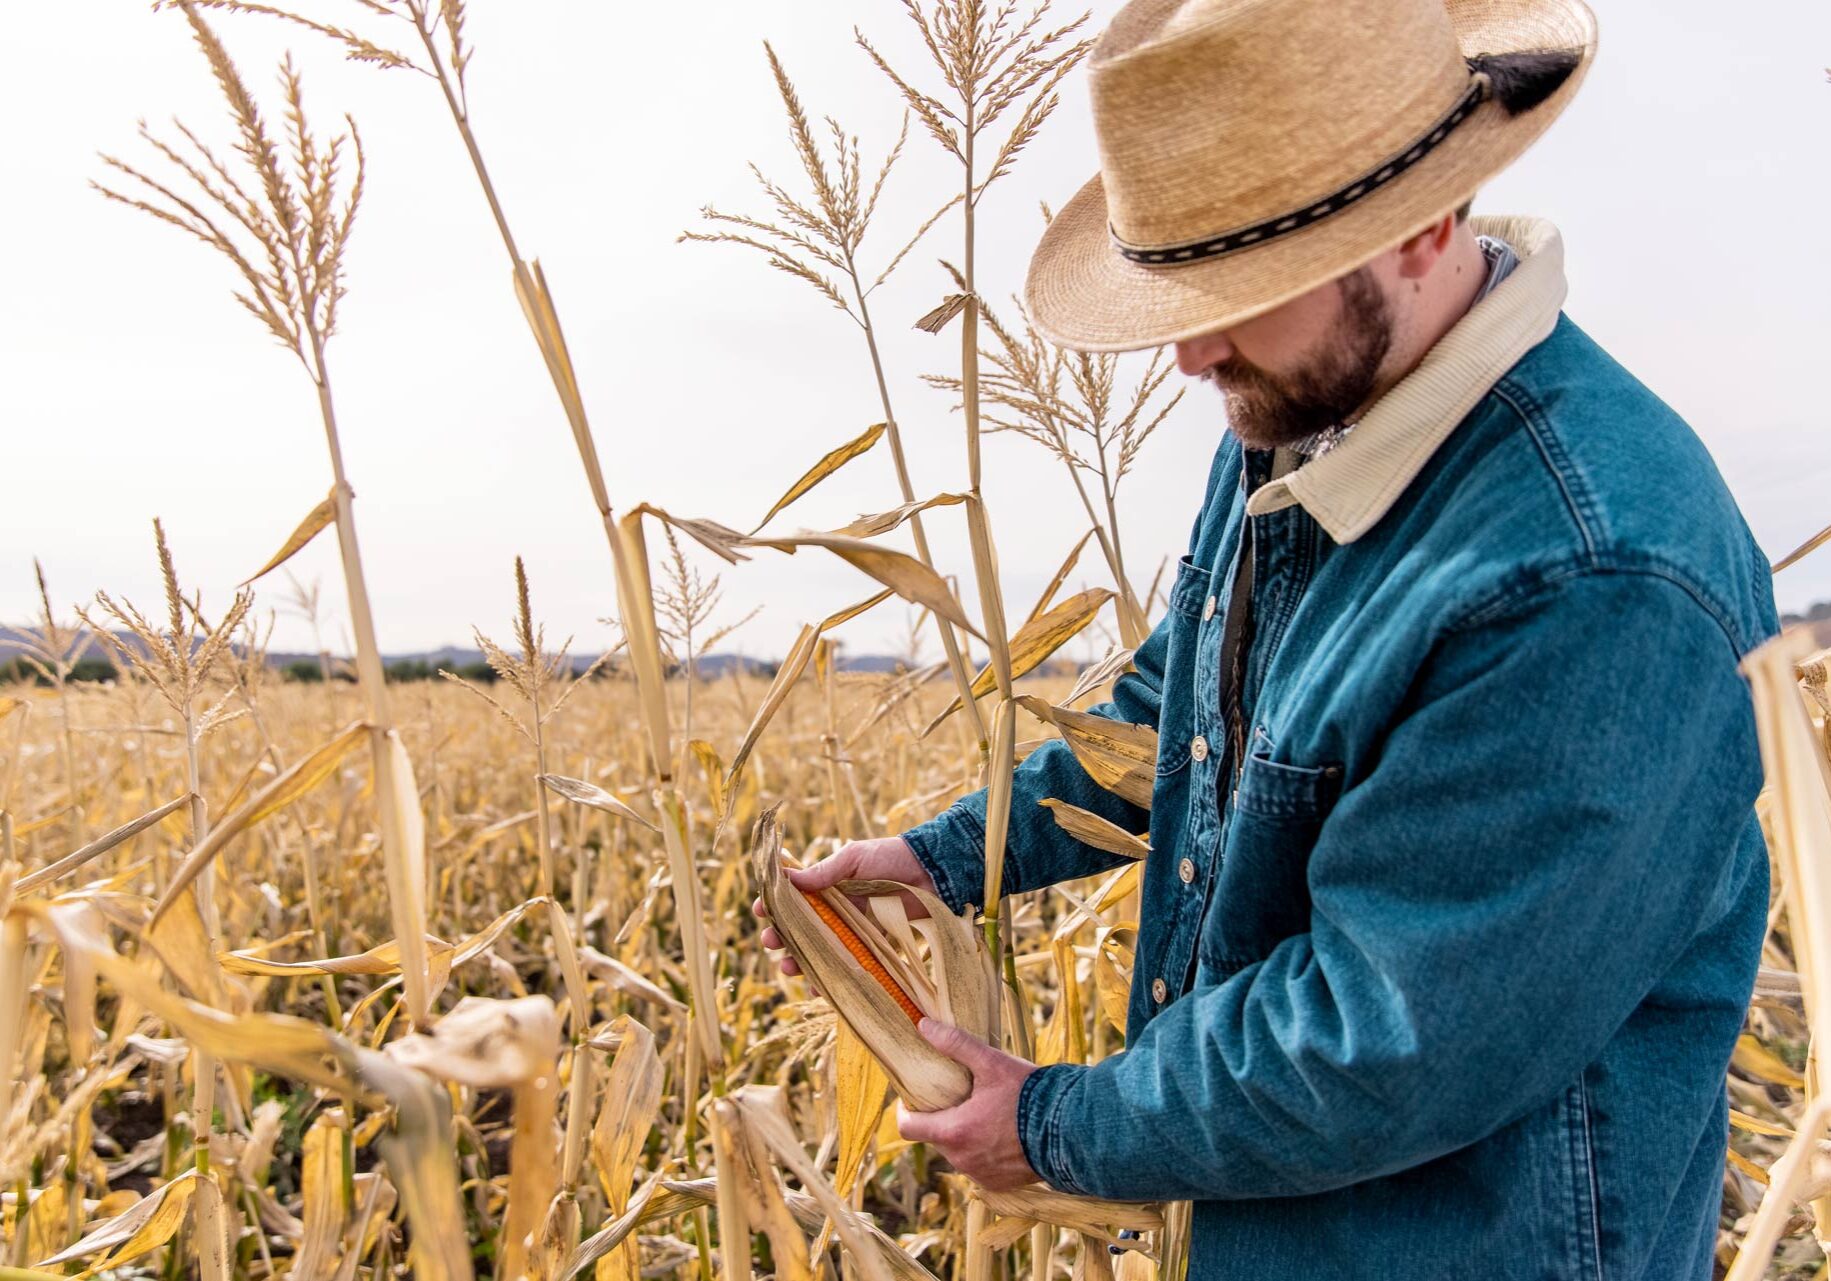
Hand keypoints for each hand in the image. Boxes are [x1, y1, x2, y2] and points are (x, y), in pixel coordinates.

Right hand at [752, 835, 934, 978]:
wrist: (935, 872)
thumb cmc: (893, 858)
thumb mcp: (856, 857)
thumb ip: (825, 870)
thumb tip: (788, 878)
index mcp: (831, 888)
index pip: (796, 899)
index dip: (776, 906)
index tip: (760, 911)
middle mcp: (839, 912)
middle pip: (803, 930)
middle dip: (783, 939)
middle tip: (771, 944)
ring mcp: (855, 932)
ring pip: (822, 953)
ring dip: (802, 962)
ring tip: (789, 969)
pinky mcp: (875, 949)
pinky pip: (850, 969)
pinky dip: (834, 981)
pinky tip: (820, 989)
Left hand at [896, 1018, 1038, 1190]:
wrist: (1072, 1131)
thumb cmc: (1029, 1095)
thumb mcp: (992, 1063)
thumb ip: (955, 1044)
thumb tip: (923, 1025)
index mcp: (954, 1133)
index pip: (908, 1128)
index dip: (906, 1110)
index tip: (915, 1097)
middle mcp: (962, 1160)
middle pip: (936, 1138)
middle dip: (942, 1118)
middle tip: (958, 1097)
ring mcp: (981, 1176)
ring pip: (959, 1153)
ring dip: (965, 1135)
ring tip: (984, 1112)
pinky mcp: (1001, 1184)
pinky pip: (981, 1167)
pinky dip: (985, 1151)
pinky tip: (1003, 1133)